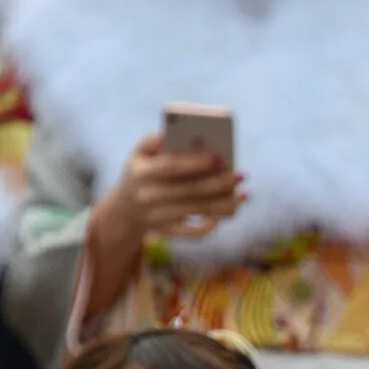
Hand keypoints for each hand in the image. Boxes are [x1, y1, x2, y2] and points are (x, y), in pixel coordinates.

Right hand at [102, 132, 244, 246]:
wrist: (124, 210)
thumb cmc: (142, 172)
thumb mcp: (139, 153)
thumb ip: (154, 140)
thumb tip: (178, 135)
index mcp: (140, 173)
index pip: (171, 167)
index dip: (196, 163)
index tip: (219, 158)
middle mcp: (147, 197)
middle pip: (190, 191)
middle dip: (219, 183)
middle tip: (240, 175)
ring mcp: (156, 218)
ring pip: (197, 211)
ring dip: (225, 204)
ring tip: (243, 195)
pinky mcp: (167, 233)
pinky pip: (195, 232)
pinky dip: (214, 223)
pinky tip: (229, 211)